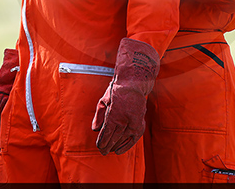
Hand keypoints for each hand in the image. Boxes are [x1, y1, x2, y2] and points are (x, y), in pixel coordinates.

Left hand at [91, 38, 159, 154]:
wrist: (133, 84)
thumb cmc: (116, 91)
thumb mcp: (104, 101)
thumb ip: (99, 116)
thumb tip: (95, 129)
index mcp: (114, 115)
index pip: (106, 133)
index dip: (102, 141)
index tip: (99, 146)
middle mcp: (124, 120)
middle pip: (114, 138)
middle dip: (107, 146)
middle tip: (102, 152)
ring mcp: (133, 122)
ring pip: (123, 139)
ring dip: (115, 146)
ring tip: (110, 150)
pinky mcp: (140, 122)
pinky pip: (134, 137)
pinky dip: (127, 145)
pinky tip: (119, 150)